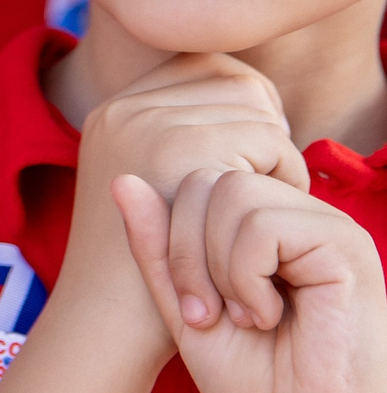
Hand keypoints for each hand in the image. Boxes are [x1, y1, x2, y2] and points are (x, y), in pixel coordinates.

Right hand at [63, 54, 307, 352]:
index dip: (243, 111)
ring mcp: (150, 123)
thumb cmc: (137, 268)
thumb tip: (253, 100)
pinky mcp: (183, 150)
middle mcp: (124, 106)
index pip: (204, 69)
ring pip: (258, 106)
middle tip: (263, 183)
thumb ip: (176, 139)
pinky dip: (284, 177)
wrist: (107, 323)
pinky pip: (270, 141)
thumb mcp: (145, 189)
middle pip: (237, 80)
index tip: (248, 164)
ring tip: (260, 201)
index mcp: (110, 110)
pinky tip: (261, 217)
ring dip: (278, 152)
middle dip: (267, 127)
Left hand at [120, 166, 386, 392]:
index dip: (173, 241)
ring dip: (219, 267)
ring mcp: (326, 226)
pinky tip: (269, 317)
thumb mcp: (185, 305)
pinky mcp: (345, 246)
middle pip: (209, 180)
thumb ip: (157, 247)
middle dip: (187, 252)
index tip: (193, 308)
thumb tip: (122, 180)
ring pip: (234, 192)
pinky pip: (264, 226)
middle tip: (211, 314)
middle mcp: (298, 214)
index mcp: (264, 224)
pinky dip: (247, 277)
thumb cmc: (255, 381)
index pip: (195, 183)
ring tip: (246, 317)